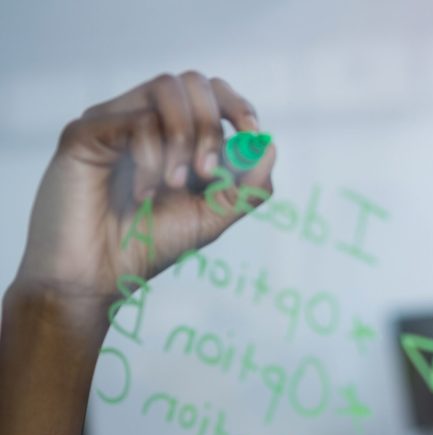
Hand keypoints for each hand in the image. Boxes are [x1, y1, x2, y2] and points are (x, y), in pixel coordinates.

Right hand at [14, 71, 274, 304]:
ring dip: (183, 138)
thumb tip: (268, 147)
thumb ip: (246, 188)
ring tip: (174, 185)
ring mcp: (114, 122)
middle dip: (212, 126)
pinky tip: (143, 192)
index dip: (239, 106)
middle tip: (206, 173)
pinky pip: (136, 119)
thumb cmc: (148, 246)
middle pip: (193, 82)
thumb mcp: (212, 218)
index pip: (213, 93)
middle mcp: (145, 121)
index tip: (252, 133)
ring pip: (166, 89)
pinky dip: (152, 157)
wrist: (98, 277)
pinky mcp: (86, 131)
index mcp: (175, 137)